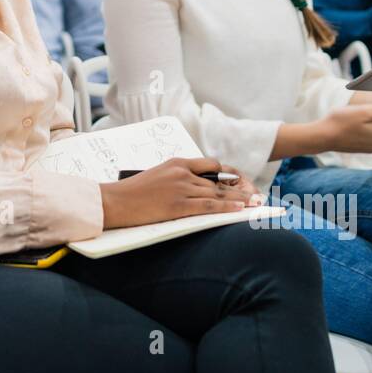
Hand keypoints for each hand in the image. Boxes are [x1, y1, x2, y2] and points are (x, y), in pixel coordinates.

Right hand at [99, 157, 260, 228]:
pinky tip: (239, 210)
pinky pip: (209, 206)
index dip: (228, 175)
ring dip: (239, 199)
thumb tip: (194, 188)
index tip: (239, 182)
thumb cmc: (132, 192)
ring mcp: (181, 188)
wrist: (115, 201)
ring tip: (255, 203)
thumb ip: (177, 178)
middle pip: (218, 181)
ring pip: (217, 194)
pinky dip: (226, 208)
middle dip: (240, 188)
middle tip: (257, 194)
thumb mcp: (157, 176)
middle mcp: (182, 172)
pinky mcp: (178, 205)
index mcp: (177, 162)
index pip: (211, 165)